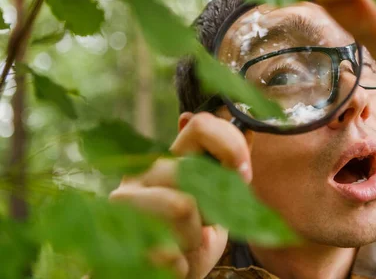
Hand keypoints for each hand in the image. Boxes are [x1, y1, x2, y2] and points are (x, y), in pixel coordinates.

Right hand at [110, 112, 251, 277]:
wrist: (165, 276)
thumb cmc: (193, 236)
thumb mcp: (215, 199)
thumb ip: (222, 165)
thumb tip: (223, 124)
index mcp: (169, 158)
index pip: (201, 124)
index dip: (231, 145)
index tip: (244, 174)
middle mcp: (142, 171)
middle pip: (194, 170)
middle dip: (214, 204)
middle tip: (206, 223)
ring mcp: (125, 203)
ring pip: (182, 205)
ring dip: (195, 234)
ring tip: (186, 242)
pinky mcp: (119, 235)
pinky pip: (168, 247)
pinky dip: (181, 262)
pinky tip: (172, 262)